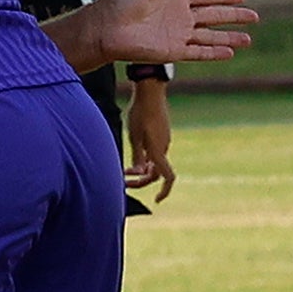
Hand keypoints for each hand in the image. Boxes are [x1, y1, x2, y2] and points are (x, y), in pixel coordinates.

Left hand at [71, 0, 256, 68]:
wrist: (105, 25)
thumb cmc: (119, 0)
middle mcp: (179, 16)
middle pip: (213, 16)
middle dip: (233, 16)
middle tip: (254, 17)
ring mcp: (177, 34)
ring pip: (210, 36)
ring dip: (228, 38)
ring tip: (248, 39)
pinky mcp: (172, 50)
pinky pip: (198, 51)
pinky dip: (213, 52)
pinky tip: (229, 52)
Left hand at [124, 81, 175, 201]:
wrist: (151, 91)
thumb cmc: (139, 112)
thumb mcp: (134, 136)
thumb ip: (138, 156)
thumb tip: (141, 172)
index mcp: (158, 150)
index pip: (168, 177)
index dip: (164, 191)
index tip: (156, 201)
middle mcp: (165, 147)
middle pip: (157, 173)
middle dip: (141, 181)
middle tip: (124, 181)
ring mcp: (165, 140)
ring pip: (156, 163)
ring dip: (142, 170)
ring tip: (125, 169)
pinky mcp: (162, 134)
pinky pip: (156, 153)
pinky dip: (146, 160)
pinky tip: (134, 154)